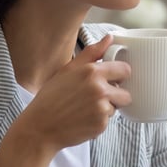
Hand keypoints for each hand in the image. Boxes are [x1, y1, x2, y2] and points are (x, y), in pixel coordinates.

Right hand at [13, 35, 130, 153]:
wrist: (41, 126)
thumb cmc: (51, 97)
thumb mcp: (68, 69)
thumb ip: (92, 53)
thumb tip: (109, 39)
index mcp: (92, 72)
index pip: (125, 70)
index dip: (120, 75)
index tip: (113, 79)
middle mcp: (100, 90)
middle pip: (126, 93)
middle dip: (116, 95)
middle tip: (97, 97)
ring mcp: (102, 109)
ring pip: (116, 108)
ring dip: (105, 108)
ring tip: (85, 108)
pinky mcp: (101, 125)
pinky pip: (108, 121)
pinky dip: (98, 121)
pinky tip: (83, 118)